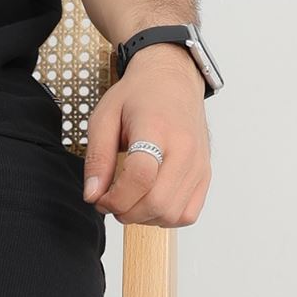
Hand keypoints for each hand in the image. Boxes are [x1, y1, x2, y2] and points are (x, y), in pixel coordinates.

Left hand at [82, 48, 211, 225]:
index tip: (100, 197)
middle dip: (125, 211)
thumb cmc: (139, 96)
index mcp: (156, 129)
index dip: (114, 198)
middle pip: (157, 202)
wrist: (173, 80)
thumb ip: (97, 157)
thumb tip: (92, 195)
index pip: (140, 177)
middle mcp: (185, 148)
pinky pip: (187, 214)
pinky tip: (150, 199)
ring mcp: (198, 164)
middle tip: (111, 199)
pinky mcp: (205, 174)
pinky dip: (165, 216)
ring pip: (171, 213)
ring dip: (143, 216)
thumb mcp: (104, 117)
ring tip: (130, 197)